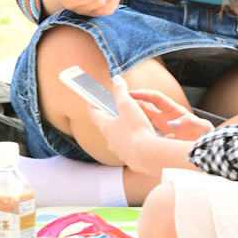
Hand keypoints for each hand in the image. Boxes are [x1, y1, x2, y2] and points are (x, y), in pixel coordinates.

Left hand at [87, 79, 205, 174]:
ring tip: (130, 124)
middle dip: (109, 117)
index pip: (94, 113)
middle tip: (113, 110)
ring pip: (119, 138)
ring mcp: (121, 151)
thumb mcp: (128, 105)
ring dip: (122, 130)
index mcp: (106, 127)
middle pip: (107, 126)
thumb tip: (116, 78)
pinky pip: (130, 147)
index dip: (92, 104)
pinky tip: (141, 139)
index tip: (89, 99)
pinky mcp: (132, 158)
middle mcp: (110, 140)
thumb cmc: (136, 130)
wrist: (147, 156)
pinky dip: (133, 141)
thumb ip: (121, 91)